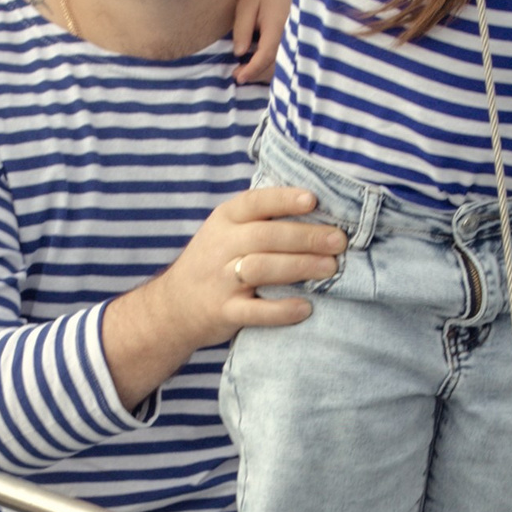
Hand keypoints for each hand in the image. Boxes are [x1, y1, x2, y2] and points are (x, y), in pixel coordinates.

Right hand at [103, 187, 346, 405]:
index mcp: (224, 220)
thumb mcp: (225, 231)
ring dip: (300, 267)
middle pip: (266, 236)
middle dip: (306, 237)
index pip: (255, 203)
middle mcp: (220, 246)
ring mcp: (220, 280)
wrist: (172, 307)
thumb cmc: (212, 262)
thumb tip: (318, 208)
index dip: (284, 200)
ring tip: (331, 268)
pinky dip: (282, 310)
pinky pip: (255, 311)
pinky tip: (306, 307)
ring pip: (262, 269)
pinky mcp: (223, 312)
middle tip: (339, 241)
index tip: (313, 200)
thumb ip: (260, 219)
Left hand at [230, 0, 291, 83]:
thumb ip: (242, 29)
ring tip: (245, 72)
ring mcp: (295, 39)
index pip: (267, 54)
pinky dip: (271, 66)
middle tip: (237, 75)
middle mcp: (291, 35)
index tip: (239, 77)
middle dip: (257, 73)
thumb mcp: (246, 5)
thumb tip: (239, 53)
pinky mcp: (294, 40)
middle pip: (276, 64)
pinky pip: (286, 58)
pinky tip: (258, 65)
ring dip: (264, 72)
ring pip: (283, 64)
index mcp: (278, 26)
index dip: (253, 69)